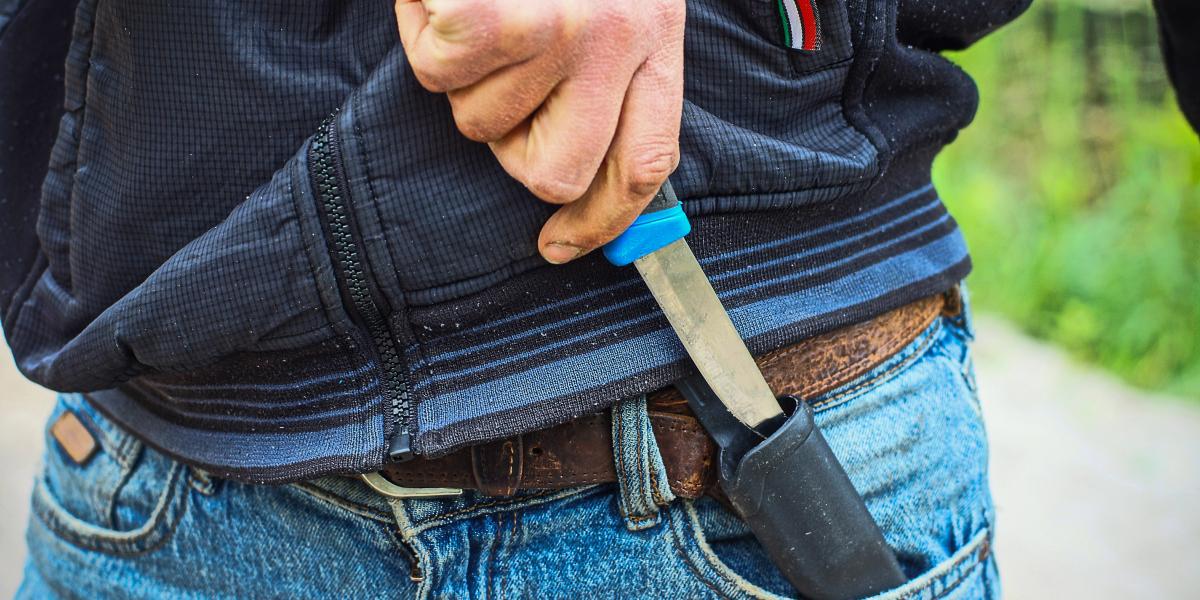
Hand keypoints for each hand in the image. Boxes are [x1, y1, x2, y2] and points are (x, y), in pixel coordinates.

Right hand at [395, 0, 685, 263]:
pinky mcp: (493, 21)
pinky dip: (423, 32)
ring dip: (463, 76)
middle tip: (499, 81)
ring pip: (482, 123)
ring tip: (478, 8)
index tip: (561, 246)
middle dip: (513, 149)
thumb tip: (577, 175)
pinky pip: (437, 74)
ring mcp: (558, 31)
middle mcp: (618, 36)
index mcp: (655, 30)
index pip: (644, 162)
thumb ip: (609, 71)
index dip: (601, 219)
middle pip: (557, 174)